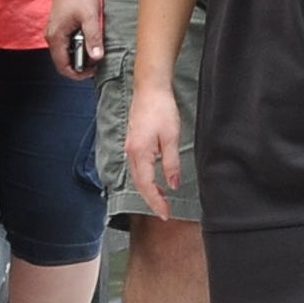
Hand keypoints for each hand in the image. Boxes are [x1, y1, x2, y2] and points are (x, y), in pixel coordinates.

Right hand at [50, 0, 104, 79]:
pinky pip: (67, 44)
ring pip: (66, 53)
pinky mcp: (59, 28)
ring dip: (80, 54)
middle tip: (97, 59)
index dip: (77, 74)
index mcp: (56, 37)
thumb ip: (93, 38)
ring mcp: (54, 32)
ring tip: (94, 47)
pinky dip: (78, 45)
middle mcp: (52, 37)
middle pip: (64, 61)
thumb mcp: (90, 17)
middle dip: (80, 64)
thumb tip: (96, 57)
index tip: (92, 72)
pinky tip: (89, 38)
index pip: (63, 66)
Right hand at [125, 83, 184, 204]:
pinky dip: (145, 177)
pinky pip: (137, 166)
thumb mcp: (171, 137)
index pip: (147, 186)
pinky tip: (154, 179)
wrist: (150, 88)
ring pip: (137, 176)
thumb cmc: (161, 109)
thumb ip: (171, 163)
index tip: (165, 214)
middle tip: (164, 211)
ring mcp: (131, 147)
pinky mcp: (133, 141)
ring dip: (148, 189)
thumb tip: (173, 184)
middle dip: (151, 199)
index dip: (156, 202)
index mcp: (140, 153)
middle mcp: (131, 152)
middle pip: (139, 184)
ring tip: (162, 198)